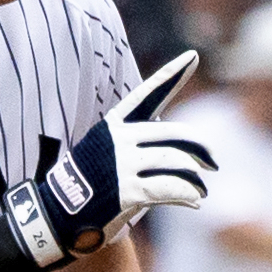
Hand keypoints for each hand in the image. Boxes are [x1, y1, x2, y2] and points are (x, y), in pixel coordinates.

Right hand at [1, 51, 214, 267]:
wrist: (58, 216)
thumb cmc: (89, 186)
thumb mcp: (106, 152)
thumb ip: (139, 145)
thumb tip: (178, 150)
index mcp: (114, 124)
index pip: (148, 93)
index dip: (172, 74)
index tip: (193, 55)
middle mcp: (119, 139)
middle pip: (173, 134)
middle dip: (198, 148)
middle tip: (213, 162)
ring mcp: (122, 164)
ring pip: (175, 161)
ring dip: (195, 176)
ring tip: (202, 189)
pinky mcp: (127, 191)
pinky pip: (168, 188)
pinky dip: (187, 194)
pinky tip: (195, 202)